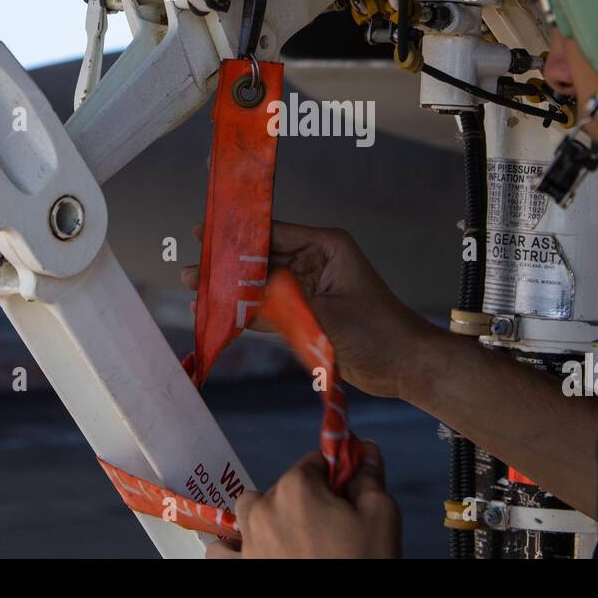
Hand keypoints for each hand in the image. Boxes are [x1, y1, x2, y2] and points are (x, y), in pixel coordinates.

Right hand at [182, 221, 431, 398]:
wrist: (405, 366)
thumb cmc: (378, 333)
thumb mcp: (323, 314)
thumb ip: (279, 303)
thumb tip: (236, 294)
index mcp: (326, 246)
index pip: (273, 232)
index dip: (238, 233)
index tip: (205, 231)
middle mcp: (317, 261)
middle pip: (263, 258)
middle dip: (228, 266)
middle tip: (191, 269)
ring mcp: (312, 288)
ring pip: (264, 285)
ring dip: (234, 290)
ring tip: (197, 291)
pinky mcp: (309, 313)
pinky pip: (272, 308)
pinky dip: (248, 311)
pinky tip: (221, 313)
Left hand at [207, 442, 399, 558]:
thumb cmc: (362, 563)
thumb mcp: (380, 518)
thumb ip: (369, 478)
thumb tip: (365, 450)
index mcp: (297, 488)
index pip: (316, 462)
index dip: (336, 478)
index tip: (349, 495)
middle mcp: (264, 509)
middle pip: (286, 487)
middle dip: (309, 500)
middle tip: (334, 527)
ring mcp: (247, 541)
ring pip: (251, 512)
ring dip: (269, 517)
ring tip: (296, 541)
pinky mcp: (238, 568)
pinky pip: (223, 551)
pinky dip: (235, 549)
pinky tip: (256, 553)